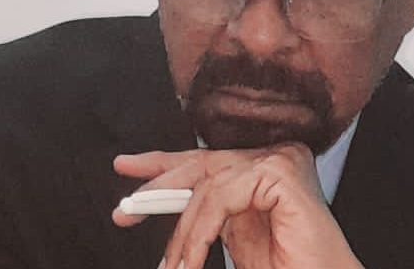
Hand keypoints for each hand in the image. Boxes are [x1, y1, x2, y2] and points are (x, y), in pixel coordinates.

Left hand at [112, 144, 363, 268]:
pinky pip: (222, 194)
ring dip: (183, 230)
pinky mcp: (281, 172)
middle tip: (125, 211)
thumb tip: (166, 198)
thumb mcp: (233, 235)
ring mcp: (281, 159)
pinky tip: (194, 257)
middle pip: (204, 161)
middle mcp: (276, 157)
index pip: (209, 159)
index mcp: (266, 170)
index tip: (129, 170)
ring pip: (209, 182)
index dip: (165, 163)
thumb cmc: (288, 267)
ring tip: (175, 266)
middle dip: (158, 185)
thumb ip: (209, 211)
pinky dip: (201, 229)